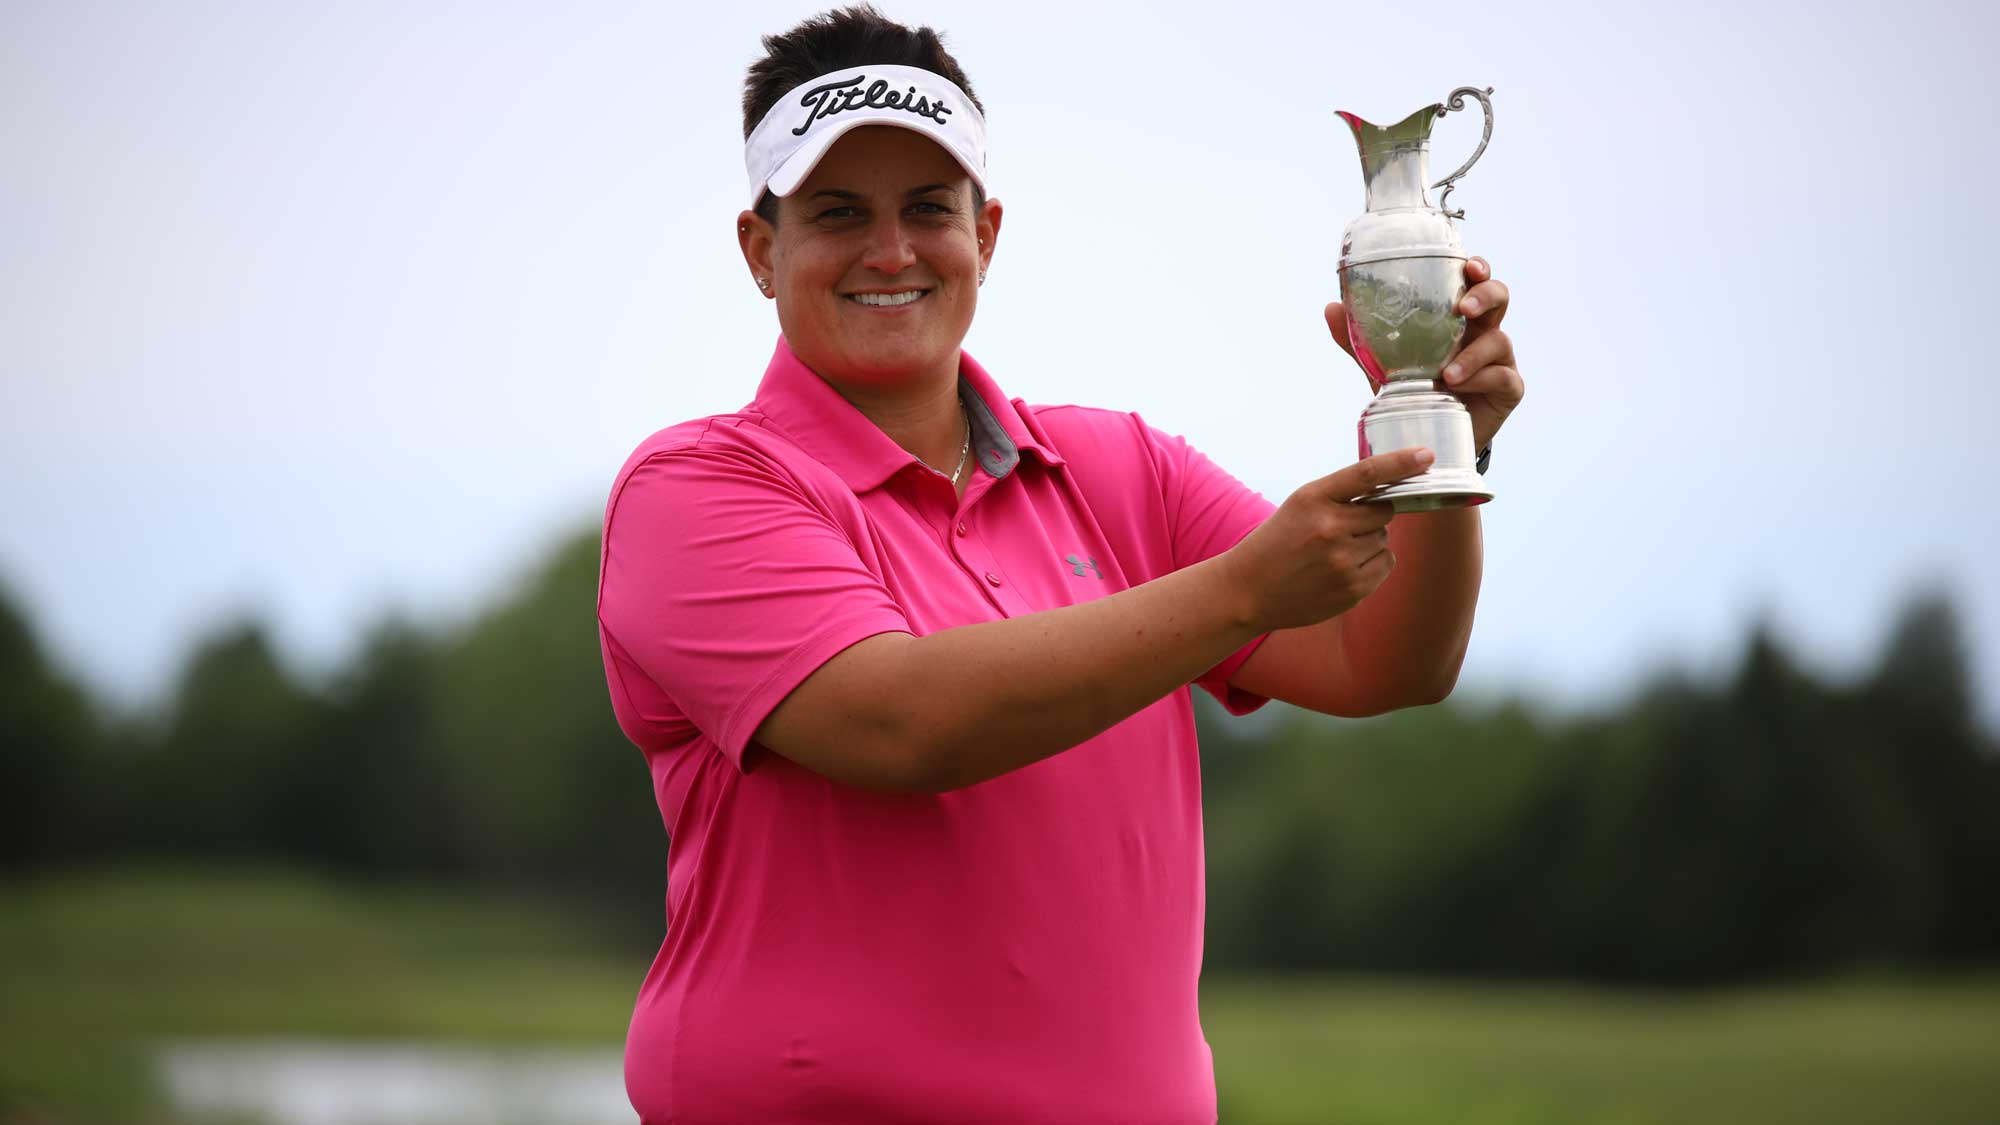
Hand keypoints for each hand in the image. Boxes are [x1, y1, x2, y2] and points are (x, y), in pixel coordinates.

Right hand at [1220, 447, 1433, 633]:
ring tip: (1333, 554)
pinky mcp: (1352, 589)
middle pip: (1384, 512)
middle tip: (1339, 529)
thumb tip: (1394, 491)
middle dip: (1371, 517)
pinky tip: (1343, 569)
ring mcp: (1342, 561)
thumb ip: (1341, 495)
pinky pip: (1386, 564)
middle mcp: (1329, 528)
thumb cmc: (1278, 542)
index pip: (1366, 474)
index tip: (1427, 456)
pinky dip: (1373, 563)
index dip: (1400, 462)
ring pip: (1384, 539)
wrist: (1247, 591)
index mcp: (1313, 498)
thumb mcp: (1300, 505)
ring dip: (1369, 542)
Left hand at [1324, 256, 1524, 450]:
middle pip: (1499, 297)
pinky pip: (1502, 376)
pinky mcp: (1509, 388)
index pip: (1474, 282)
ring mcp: (1501, 359)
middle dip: (1485, 295)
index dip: (1478, 269)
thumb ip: (1361, 339)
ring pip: (1499, 340)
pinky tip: (1459, 388)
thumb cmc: (1414, 389)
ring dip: (1472, 354)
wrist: (1429, 434)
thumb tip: (1332, 308)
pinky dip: (1480, 379)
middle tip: (1464, 308)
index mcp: (1459, 317)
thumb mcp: (1384, 364)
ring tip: (1446, 373)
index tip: (1469, 266)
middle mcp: (1484, 331)